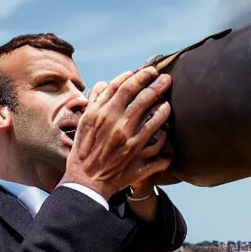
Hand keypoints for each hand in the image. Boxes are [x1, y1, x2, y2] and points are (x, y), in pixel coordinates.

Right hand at [58, 67, 171, 200]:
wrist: (86, 179)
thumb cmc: (84, 149)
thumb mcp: (84, 122)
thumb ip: (95, 101)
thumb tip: (103, 84)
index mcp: (102, 113)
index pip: (123, 86)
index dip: (138, 76)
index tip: (147, 72)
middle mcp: (117, 124)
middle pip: (142, 97)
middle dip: (157, 84)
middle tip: (166, 78)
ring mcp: (130, 141)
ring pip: (154, 117)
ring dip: (163, 107)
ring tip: (167, 102)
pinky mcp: (138, 157)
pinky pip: (158, 143)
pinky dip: (164, 134)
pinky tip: (165, 131)